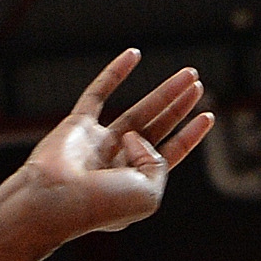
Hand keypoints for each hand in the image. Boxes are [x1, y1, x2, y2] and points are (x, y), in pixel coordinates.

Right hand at [18, 51, 212, 235]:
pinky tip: (134, 55)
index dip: (190, 134)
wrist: (53, 200)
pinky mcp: (76, 125)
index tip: (208, 114)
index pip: (169, 153)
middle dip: (178, 106)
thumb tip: (140, 137)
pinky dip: (116, 73)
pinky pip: (98, 93)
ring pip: (138, 110)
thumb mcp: (149, 193)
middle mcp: (118, 163)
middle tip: (197, 84)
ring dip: (164, 91)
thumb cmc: (99, 205)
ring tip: (189, 74)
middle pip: (157, 127)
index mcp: (136, 183)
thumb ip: (158, 163)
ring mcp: (97, 143)